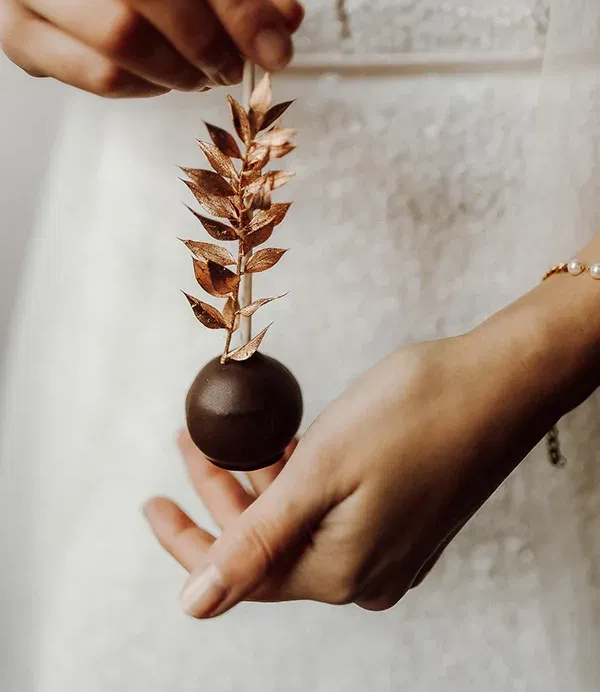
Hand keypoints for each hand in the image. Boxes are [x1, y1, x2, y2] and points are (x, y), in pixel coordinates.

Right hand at [0, 0, 302, 96]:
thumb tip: (287, 19)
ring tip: (200, 79)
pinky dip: (140, 88)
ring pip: (115, 30)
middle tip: (233, 68)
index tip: (277, 49)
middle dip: (205, 34)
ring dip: (175, 69)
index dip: (239, 0)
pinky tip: (159, 84)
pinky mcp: (8, 27)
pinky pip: (90, 72)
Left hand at [144, 322, 557, 616]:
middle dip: (223, 492)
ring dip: (260, 482)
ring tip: (234, 435)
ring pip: (298, 526)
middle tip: (193, 440)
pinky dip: (300, 483)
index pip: (239, 572)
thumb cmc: (415, 413)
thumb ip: (256, 541)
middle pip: (268, 545)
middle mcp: (365, 575)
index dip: (186, 538)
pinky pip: (331, 514)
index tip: (151, 500)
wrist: (498, 383)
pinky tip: (287, 445)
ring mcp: (389, 550)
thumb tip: (195, 605)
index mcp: (340, 571)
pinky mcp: (404, 522)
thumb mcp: (320, 470)